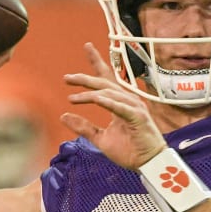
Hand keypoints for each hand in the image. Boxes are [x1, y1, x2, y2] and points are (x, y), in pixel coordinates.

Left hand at [60, 42, 166, 170]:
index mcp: (119, 103)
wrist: (147, 165)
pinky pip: (120, 106)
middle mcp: (127, 101)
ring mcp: (134, 107)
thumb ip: (84, 127)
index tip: (87, 47)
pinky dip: (107, 102)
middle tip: (67, 78)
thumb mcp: (100, 138)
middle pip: (105, 83)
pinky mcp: (138, 117)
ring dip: (90, 94)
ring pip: (109, 93)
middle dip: (85, 78)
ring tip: (72, 98)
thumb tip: (63, 116)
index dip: (97, 62)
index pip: (106, 79)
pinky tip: (95, 98)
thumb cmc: (128, 151)